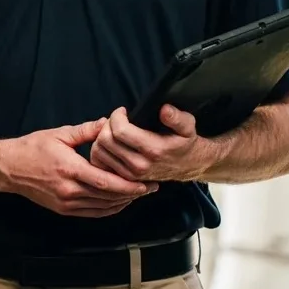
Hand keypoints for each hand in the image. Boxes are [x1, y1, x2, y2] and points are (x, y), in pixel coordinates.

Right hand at [0, 119, 157, 217]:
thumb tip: (108, 123)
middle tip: (151, 187)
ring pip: (103, 207)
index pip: (108, 182)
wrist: (8, 167)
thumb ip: (86, 131)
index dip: (130, 185)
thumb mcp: (59, 134)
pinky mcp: (64, 210)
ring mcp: (66, 203)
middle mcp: (70, 190)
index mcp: (70, 169)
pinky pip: (93, 213)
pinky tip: (119, 202)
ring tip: (138, 194)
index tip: (147, 181)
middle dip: (133, 194)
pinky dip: (109, 209)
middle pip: (109, 197)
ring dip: (124, 202)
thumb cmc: (32, 148)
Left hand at [90, 105, 213, 182]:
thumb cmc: (185, 143)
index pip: (120, 130)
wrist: (189, 166)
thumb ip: (177, 118)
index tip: (123, 111)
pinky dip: (101, 149)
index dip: (116, 116)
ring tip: (113, 129)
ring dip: (101, 136)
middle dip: (107, 124)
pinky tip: (111, 141)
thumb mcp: (188, 127)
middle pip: (106, 140)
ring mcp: (131, 174)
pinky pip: (101, 162)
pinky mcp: (125, 178)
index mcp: (154, 150)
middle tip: (116, 119)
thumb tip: (164, 110)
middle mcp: (140, 164)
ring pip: (100, 151)